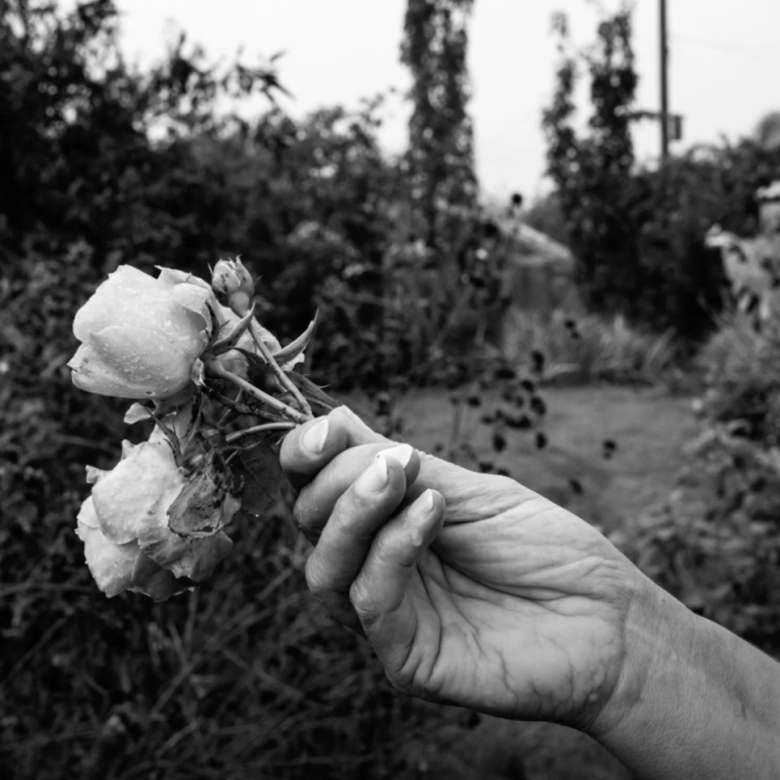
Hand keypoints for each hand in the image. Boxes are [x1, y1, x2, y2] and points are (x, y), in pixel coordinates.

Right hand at [280, 407, 645, 730]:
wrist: (608, 617)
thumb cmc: (545, 549)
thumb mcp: (468, 490)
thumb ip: (400, 465)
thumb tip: (334, 418)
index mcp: (385, 524)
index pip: (315, 488)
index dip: (304, 454)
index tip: (329, 430)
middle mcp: (374, 566)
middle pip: (309, 521)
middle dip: (338, 476)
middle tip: (395, 458)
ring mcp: (387, 614)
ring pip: (324, 564)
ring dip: (354, 507)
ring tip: (402, 474)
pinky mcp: (405, 655)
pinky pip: (369, 596)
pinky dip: (393, 544)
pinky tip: (433, 511)